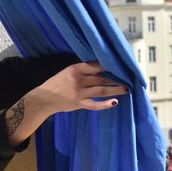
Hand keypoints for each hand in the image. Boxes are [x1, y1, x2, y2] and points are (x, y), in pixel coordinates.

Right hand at [4, 62, 127, 145]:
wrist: (44, 98)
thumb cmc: (58, 83)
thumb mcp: (68, 72)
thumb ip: (83, 70)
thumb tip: (102, 67)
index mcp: (75, 69)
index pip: (96, 65)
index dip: (110, 66)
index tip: (121, 66)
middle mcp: (78, 79)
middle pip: (101, 78)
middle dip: (116, 78)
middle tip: (128, 78)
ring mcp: (78, 92)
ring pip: (101, 89)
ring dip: (115, 89)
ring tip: (126, 89)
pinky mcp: (78, 104)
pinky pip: (94, 104)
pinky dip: (105, 104)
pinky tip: (114, 102)